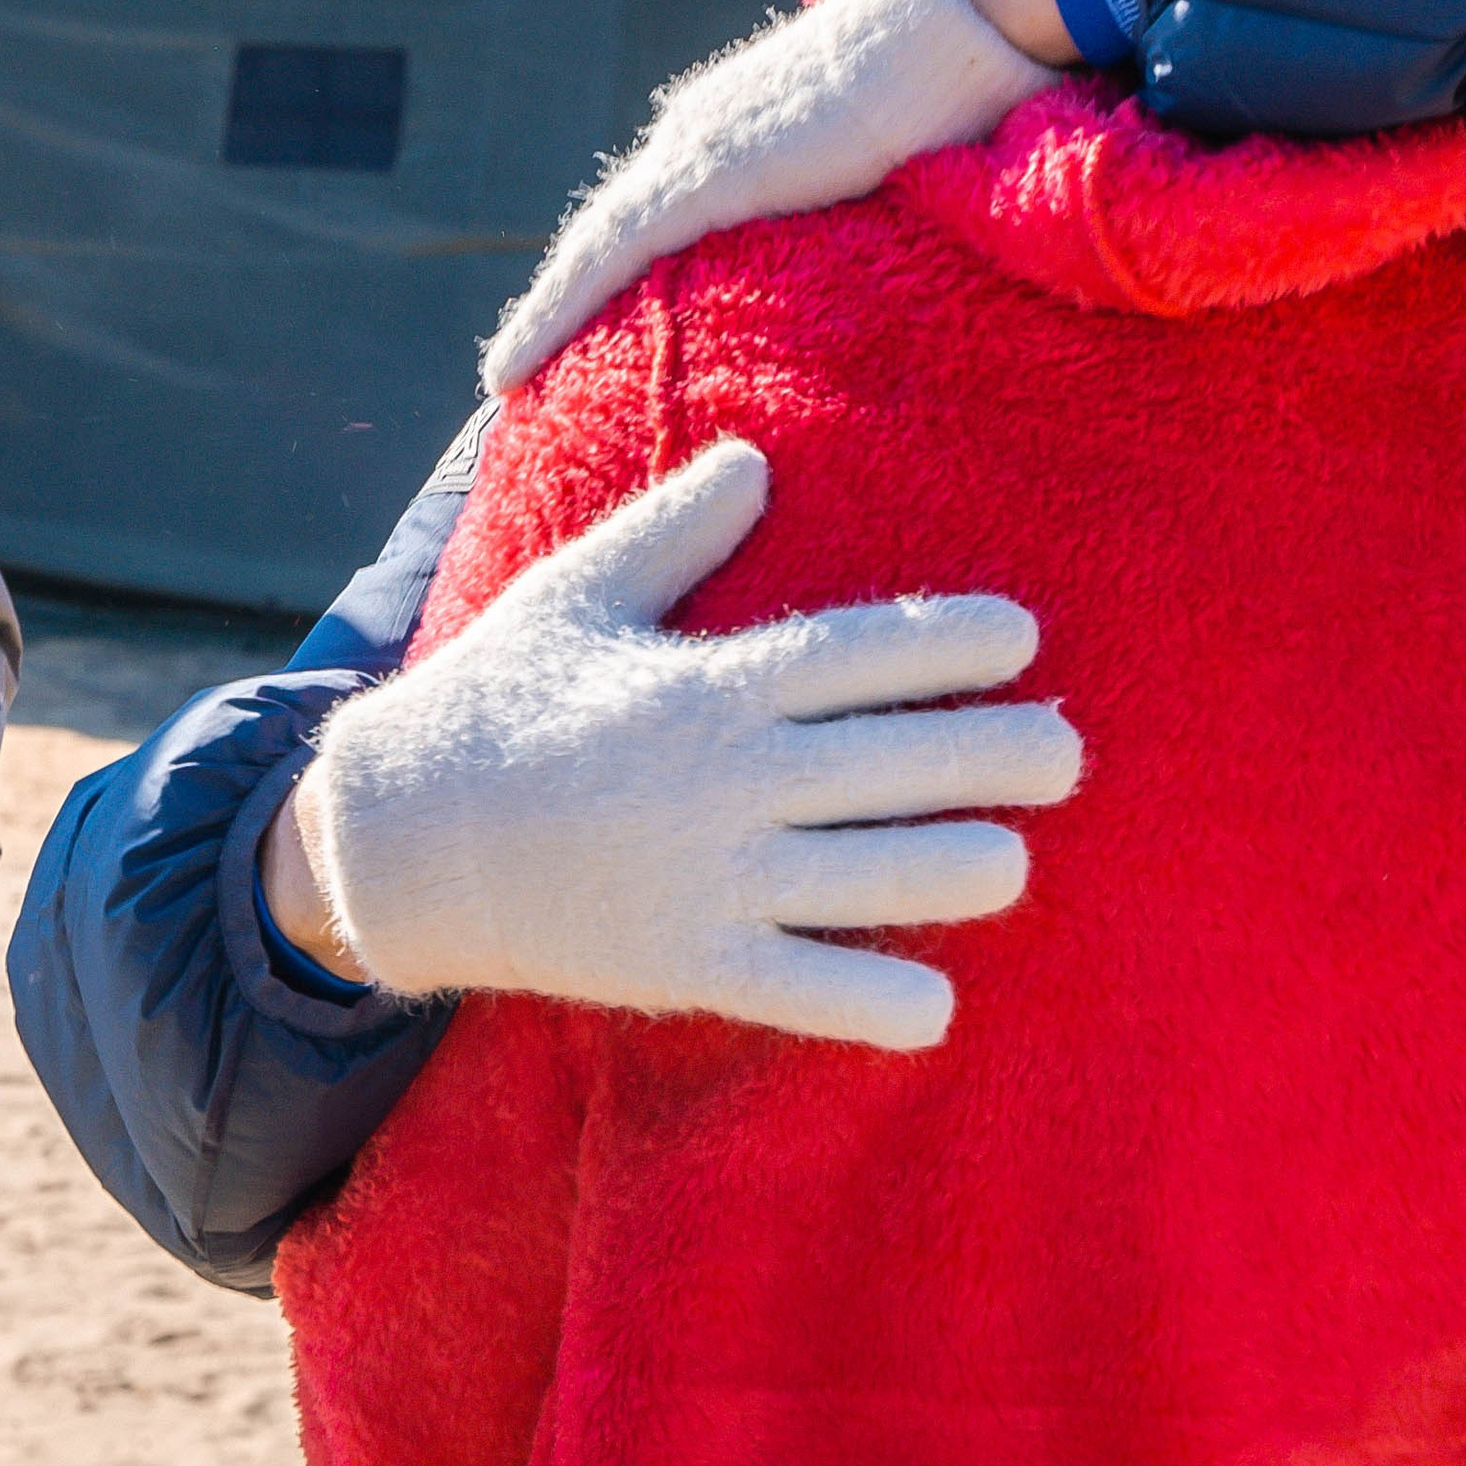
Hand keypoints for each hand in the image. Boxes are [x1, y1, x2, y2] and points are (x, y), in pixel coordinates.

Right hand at [295, 441, 1077, 1046]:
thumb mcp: (579, 593)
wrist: (396, 843)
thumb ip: (676, 529)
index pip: (859, 652)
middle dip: (996, 758)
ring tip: (1015, 861)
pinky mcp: (684, 966)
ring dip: (959, 870)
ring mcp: (708, 879)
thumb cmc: (497, 699)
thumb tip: (756, 457)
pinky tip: (938, 1008)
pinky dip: (874, 1004)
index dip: (952, 642)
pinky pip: (801, 990)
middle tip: (1069, 755)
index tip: (1026, 638)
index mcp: (709, 683)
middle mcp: (724, 779)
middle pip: (896, 763)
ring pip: (872, 877)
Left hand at [482, 0, 1057, 394]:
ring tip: (506, 376)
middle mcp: (708, 123)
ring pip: (597, 245)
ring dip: (547, 311)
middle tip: (530, 364)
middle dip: (573, 292)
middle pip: (621, 225)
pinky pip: (604, 258)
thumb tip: (930, 223)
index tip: (600, 318)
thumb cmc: (979, 68)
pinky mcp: (707, 177)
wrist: (976, 10)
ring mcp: (701, 145)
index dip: (625, 260)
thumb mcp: (922, 144)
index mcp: (752, 116)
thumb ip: (898, 187)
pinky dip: (548, 312)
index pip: (668, 202)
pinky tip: (506, 368)